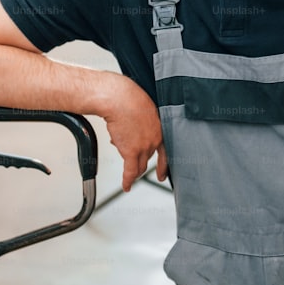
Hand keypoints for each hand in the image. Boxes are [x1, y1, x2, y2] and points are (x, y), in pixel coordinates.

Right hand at [100, 73, 167, 191]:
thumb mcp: (141, 109)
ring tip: (129, 176)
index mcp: (159, 127)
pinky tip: (127, 186)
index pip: (164, 150)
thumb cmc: (127, 98)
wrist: (119, 99)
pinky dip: (128, 181)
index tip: (162, 173)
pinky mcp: (132, 152)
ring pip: (140, 166)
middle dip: (140, 162)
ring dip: (134, 172)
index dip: (163, 164)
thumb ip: (142, 122)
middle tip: (136, 169)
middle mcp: (155, 138)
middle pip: (148, 158)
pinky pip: (130, 171)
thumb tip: (133, 128)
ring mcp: (144, 146)